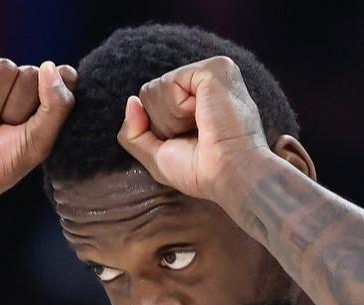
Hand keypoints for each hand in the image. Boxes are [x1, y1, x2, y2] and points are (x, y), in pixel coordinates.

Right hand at [0, 57, 77, 210]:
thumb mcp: (37, 143)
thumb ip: (57, 107)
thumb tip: (50, 66)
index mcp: (40, 99)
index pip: (63, 76)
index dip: (49, 99)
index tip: (31, 127)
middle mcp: (16, 82)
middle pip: (31, 74)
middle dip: (16, 109)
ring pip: (3, 68)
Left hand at [116, 56, 272, 198]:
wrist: (232, 176)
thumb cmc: (204, 172)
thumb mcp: (158, 157)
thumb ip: (135, 132)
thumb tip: (131, 101)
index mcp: (200, 95)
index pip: (154, 100)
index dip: (161, 129)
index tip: (191, 142)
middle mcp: (208, 78)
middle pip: (150, 92)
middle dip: (163, 124)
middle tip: (197, 136)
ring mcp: (213, 70)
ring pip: (154, 89)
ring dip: (171, 120)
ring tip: (202, 128)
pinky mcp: (214, 69)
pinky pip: (168, 84)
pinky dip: (178, 110)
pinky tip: (203, 118)